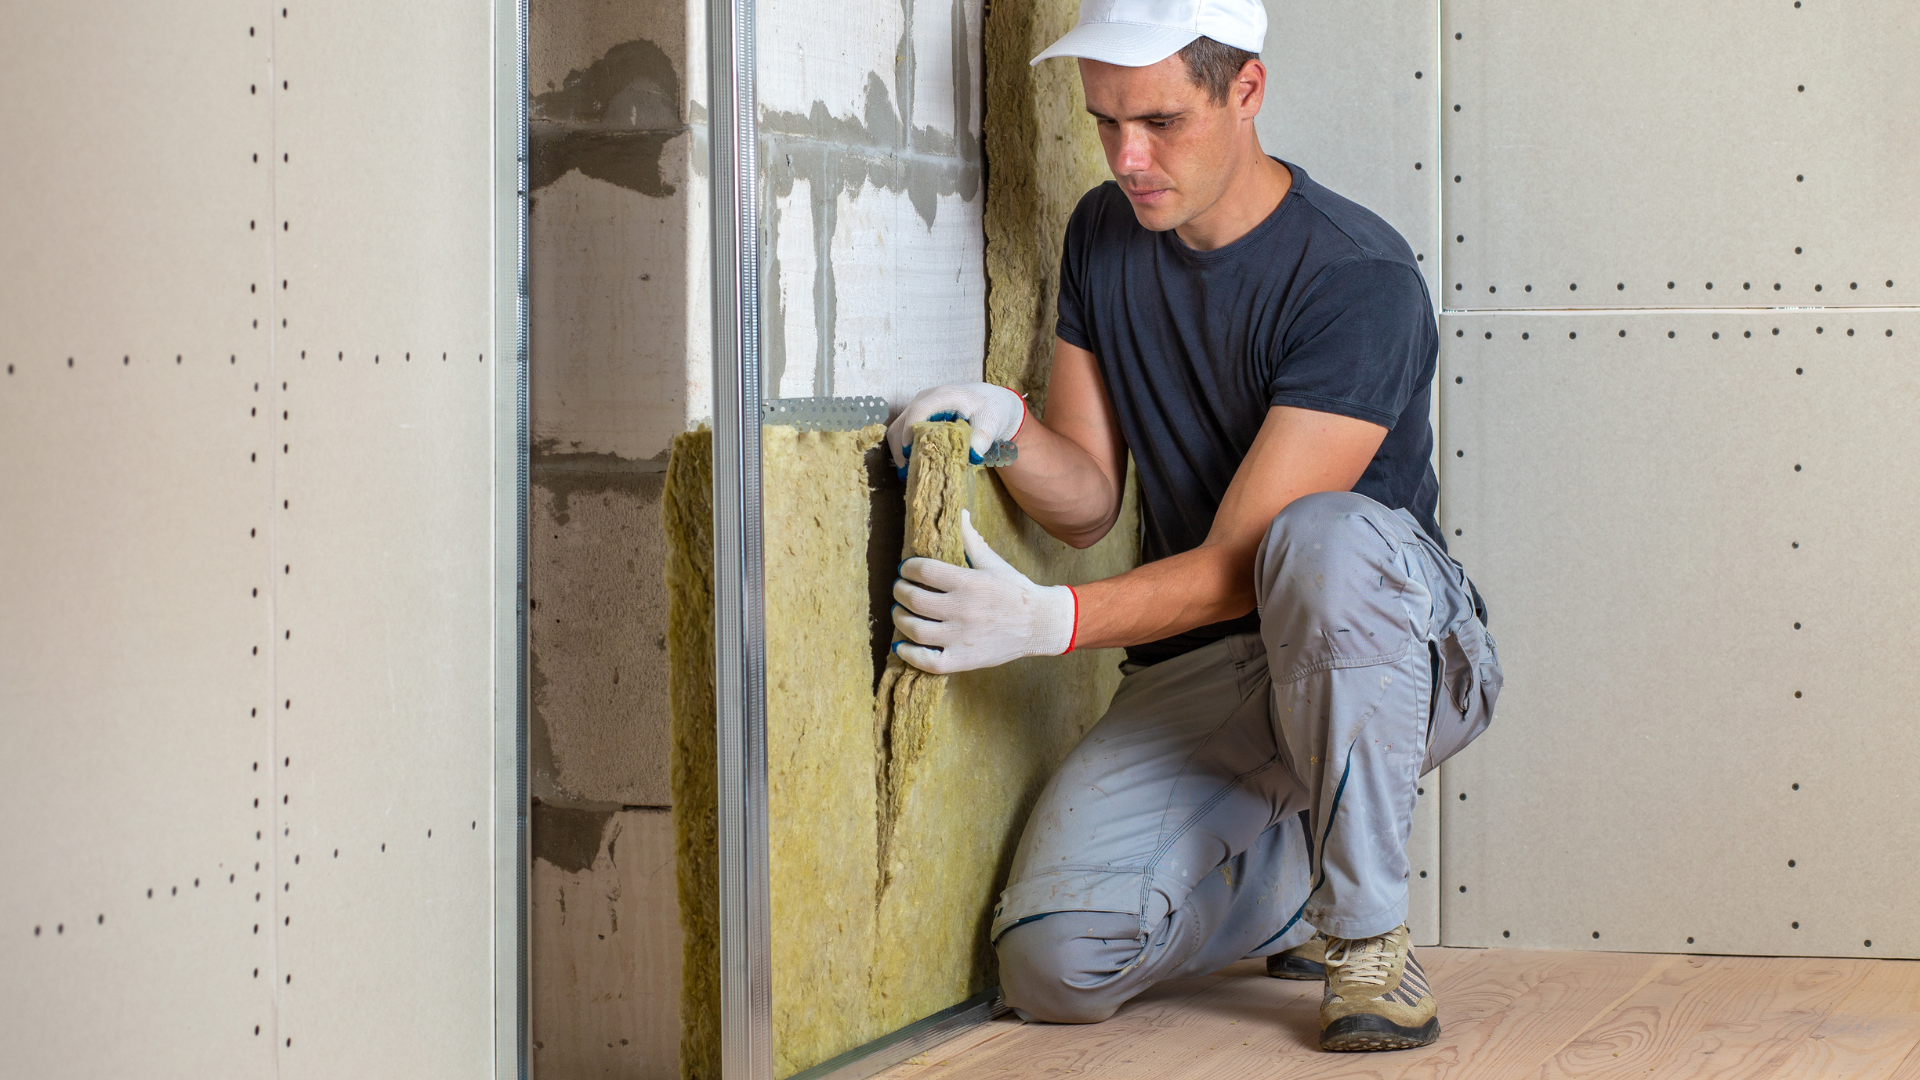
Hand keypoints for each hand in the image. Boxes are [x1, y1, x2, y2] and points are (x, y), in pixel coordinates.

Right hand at [886, 383, 1026, 474]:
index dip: (910, 432)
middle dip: (901, 448)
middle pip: (902, 422)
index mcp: (944, 396)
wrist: (991, 401)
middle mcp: (926, 398)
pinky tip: (913, 464)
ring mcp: (920, 406)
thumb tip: (972, 456)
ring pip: (898, 428)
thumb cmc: (991, 409)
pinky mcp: (918, 415)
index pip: (919, 411)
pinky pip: (903, 431)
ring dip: (900, 450)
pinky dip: (904, 448)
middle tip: (909, 472)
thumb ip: (982, 438)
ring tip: (909, 472)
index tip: (910, 453)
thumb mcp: (992, 422)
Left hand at [891, 510, 1077, 673]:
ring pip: (915, 629)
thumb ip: (970, 540)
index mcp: (969, 582)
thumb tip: (959, 513)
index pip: (924, 570)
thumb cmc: (1014, 591)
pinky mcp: (963, 659)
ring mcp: (962, 637)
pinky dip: (909, 654)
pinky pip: (927, 661)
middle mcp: (963, 609)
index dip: (908, 568)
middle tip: (900, 589)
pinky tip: (902, 646)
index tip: (906, 569)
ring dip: (900, 619)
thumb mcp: (992, 562)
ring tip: (900, 612)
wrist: (1040, 624)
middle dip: (899, 591)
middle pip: (913, 599)